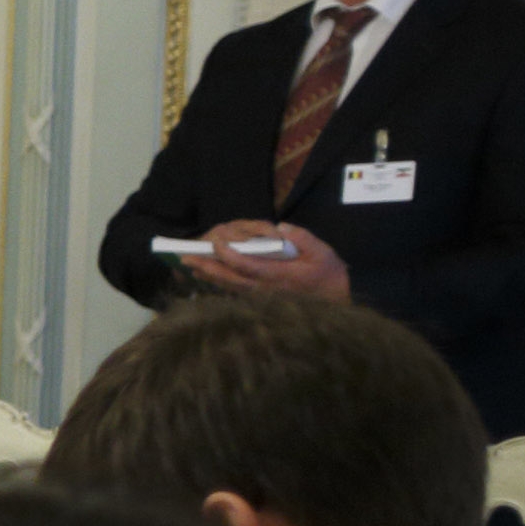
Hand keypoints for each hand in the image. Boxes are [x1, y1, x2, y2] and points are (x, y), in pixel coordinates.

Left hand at [180, 218, 351, 300]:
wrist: (337, 294)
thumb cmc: (328, 270)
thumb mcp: (322, 250)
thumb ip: (302, 238)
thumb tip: (280, 228)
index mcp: (279, 275)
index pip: (248, 265)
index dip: (229, 254)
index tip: (216, 241)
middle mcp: (266, 287)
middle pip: (231, 278)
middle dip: (208, 267)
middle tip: (187, 258)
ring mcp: (263, 294)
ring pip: (230, 286)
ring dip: (209, 276)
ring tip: (190, 266)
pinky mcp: (262, 297)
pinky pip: (236, 290)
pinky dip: (220, 283)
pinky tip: (208, 276)